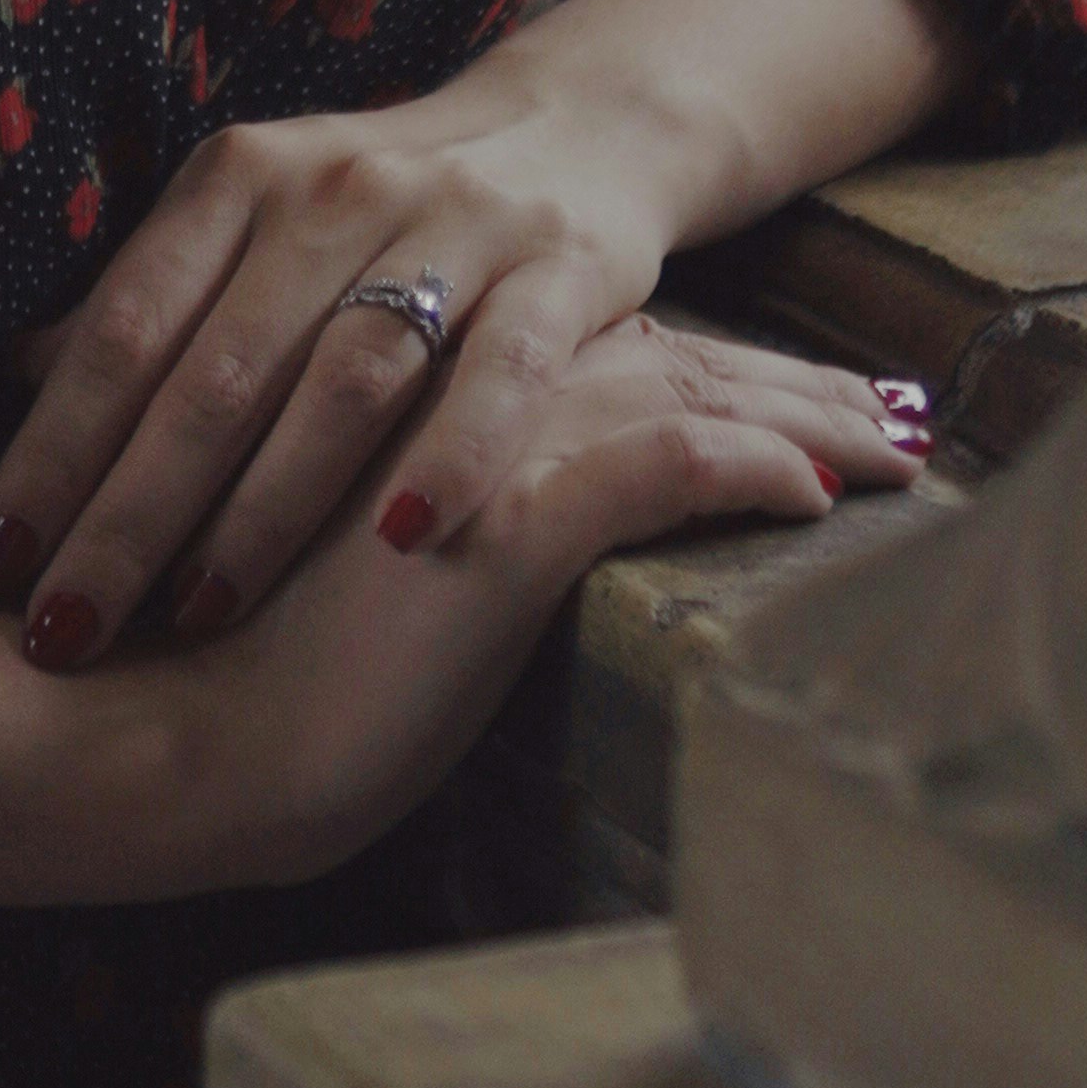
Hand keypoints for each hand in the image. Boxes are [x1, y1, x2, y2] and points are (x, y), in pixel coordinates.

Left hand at [0, 0, 967, 670]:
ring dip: (266, 506)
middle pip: (215, 370)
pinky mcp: (563, 271)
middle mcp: (333, 191)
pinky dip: (454, 455)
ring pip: (344, 378)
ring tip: (197, 613)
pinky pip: (503, 375)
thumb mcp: (255, 226)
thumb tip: (19, 385)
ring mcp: (455, 227)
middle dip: (128, 511)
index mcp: (238, 180)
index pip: (124, 325)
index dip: (54, 445)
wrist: (575, 130)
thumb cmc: (378, 216)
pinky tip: (402, 543)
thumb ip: (156, 301)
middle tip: (66, 625)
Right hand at [164, 304, 928, 889]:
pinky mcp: (512, 514)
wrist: (182, 734)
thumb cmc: (223, 661)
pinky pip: (667, 465)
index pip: (596, 354)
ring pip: (685, 391)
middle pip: (664, 355)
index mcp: (417, 384)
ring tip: (904, 444)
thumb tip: (424, 511)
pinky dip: (748, 465)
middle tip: (899, 408)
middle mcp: (457, 383)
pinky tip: (819, 491)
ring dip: (803, 413)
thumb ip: (358, 494)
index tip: (798, 382)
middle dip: (790, 381)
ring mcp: (485, 439)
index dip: (706, 366)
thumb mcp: (295, 550)